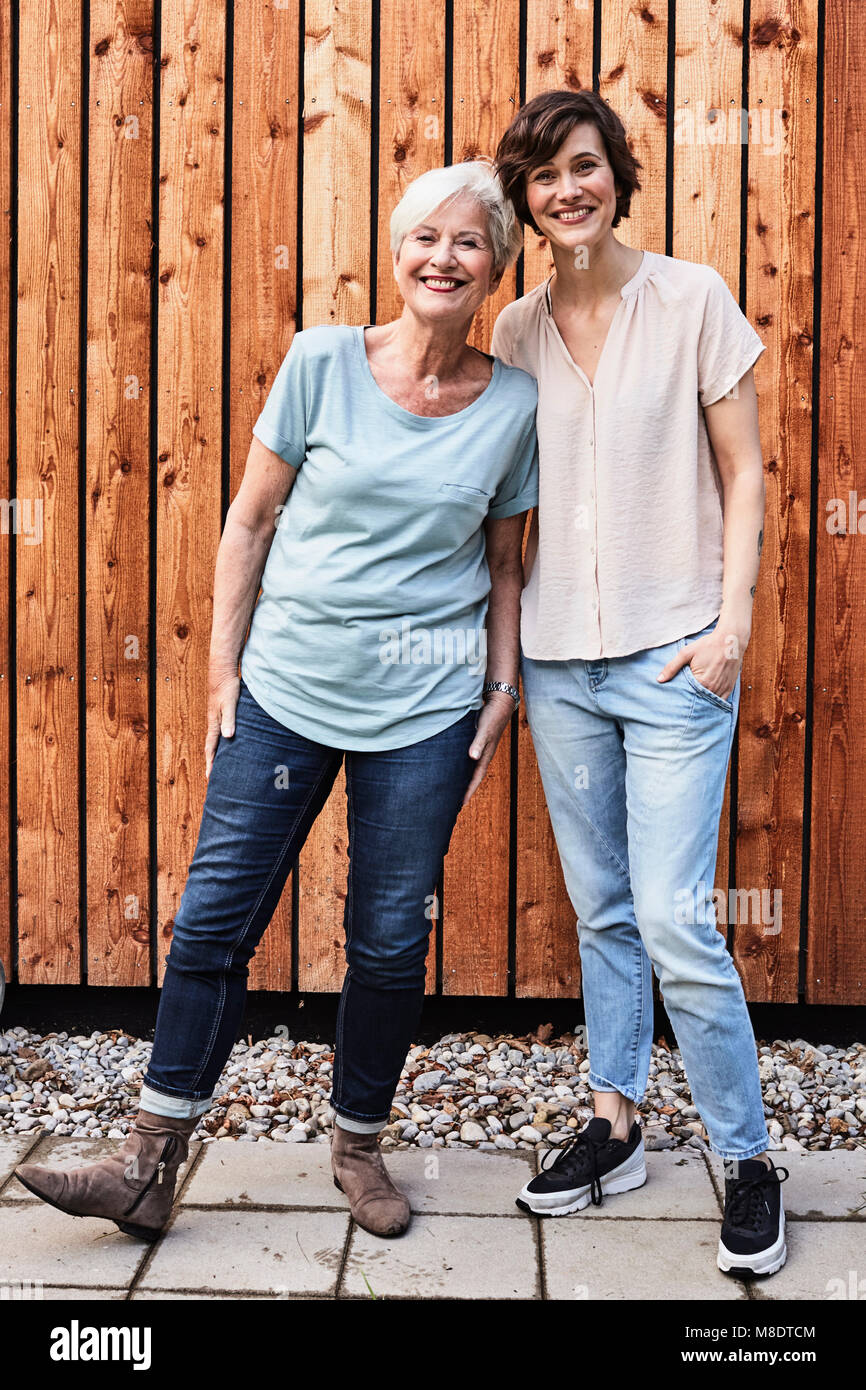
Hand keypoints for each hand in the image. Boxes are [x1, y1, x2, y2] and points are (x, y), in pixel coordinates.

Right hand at [205, 671, 239, 779]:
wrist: (222, 671)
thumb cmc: (227, 687)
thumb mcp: (230, 704)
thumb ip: (229, 720)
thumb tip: (227, 737)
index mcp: (214, 723)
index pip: (211, 748)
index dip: (211, 762)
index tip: (210, 777)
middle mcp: (214, 722)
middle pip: (211, 747)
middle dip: (212, 762)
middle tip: (213, 777)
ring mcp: (217, 718)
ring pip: (216, 740)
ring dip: (216, 753)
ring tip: (220, 764)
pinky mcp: (222, 712)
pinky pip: (221, 731)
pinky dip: (223, 741)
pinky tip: (228, 743)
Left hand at [461, 692, 514, 806]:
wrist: (500, 703)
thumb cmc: (492, 717)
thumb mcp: (485, 730)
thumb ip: (478, 743)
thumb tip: (473, 757)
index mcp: (485, 755)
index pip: (476, 778)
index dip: (469, 790)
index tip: (461, 803)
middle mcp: (483, 754)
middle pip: (473, 776)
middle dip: (465, 789)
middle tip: (454, 802)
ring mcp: (480, 748)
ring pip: (470, 768)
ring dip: (463, 778)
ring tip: (453, 788)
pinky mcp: (476, 741)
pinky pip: (467, 759)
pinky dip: (462, 766)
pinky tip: (454, 767)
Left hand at [655, 625, 746, 700]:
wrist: (731, 640)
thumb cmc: (708, 645)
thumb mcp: (687, 653)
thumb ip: (672, 667)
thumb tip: (659, 679)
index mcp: (702, 682)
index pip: (687, 697)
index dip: (680, 697)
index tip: (675, 698)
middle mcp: (713, 688)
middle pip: (698, 701)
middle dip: (690, 702)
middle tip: (682, 703)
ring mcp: (722, 689)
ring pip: (709, 703)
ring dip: (702, 702)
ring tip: (693, 701)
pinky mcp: (729, 688)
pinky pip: (720, 700)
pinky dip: (712, 701)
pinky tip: (705, 698)